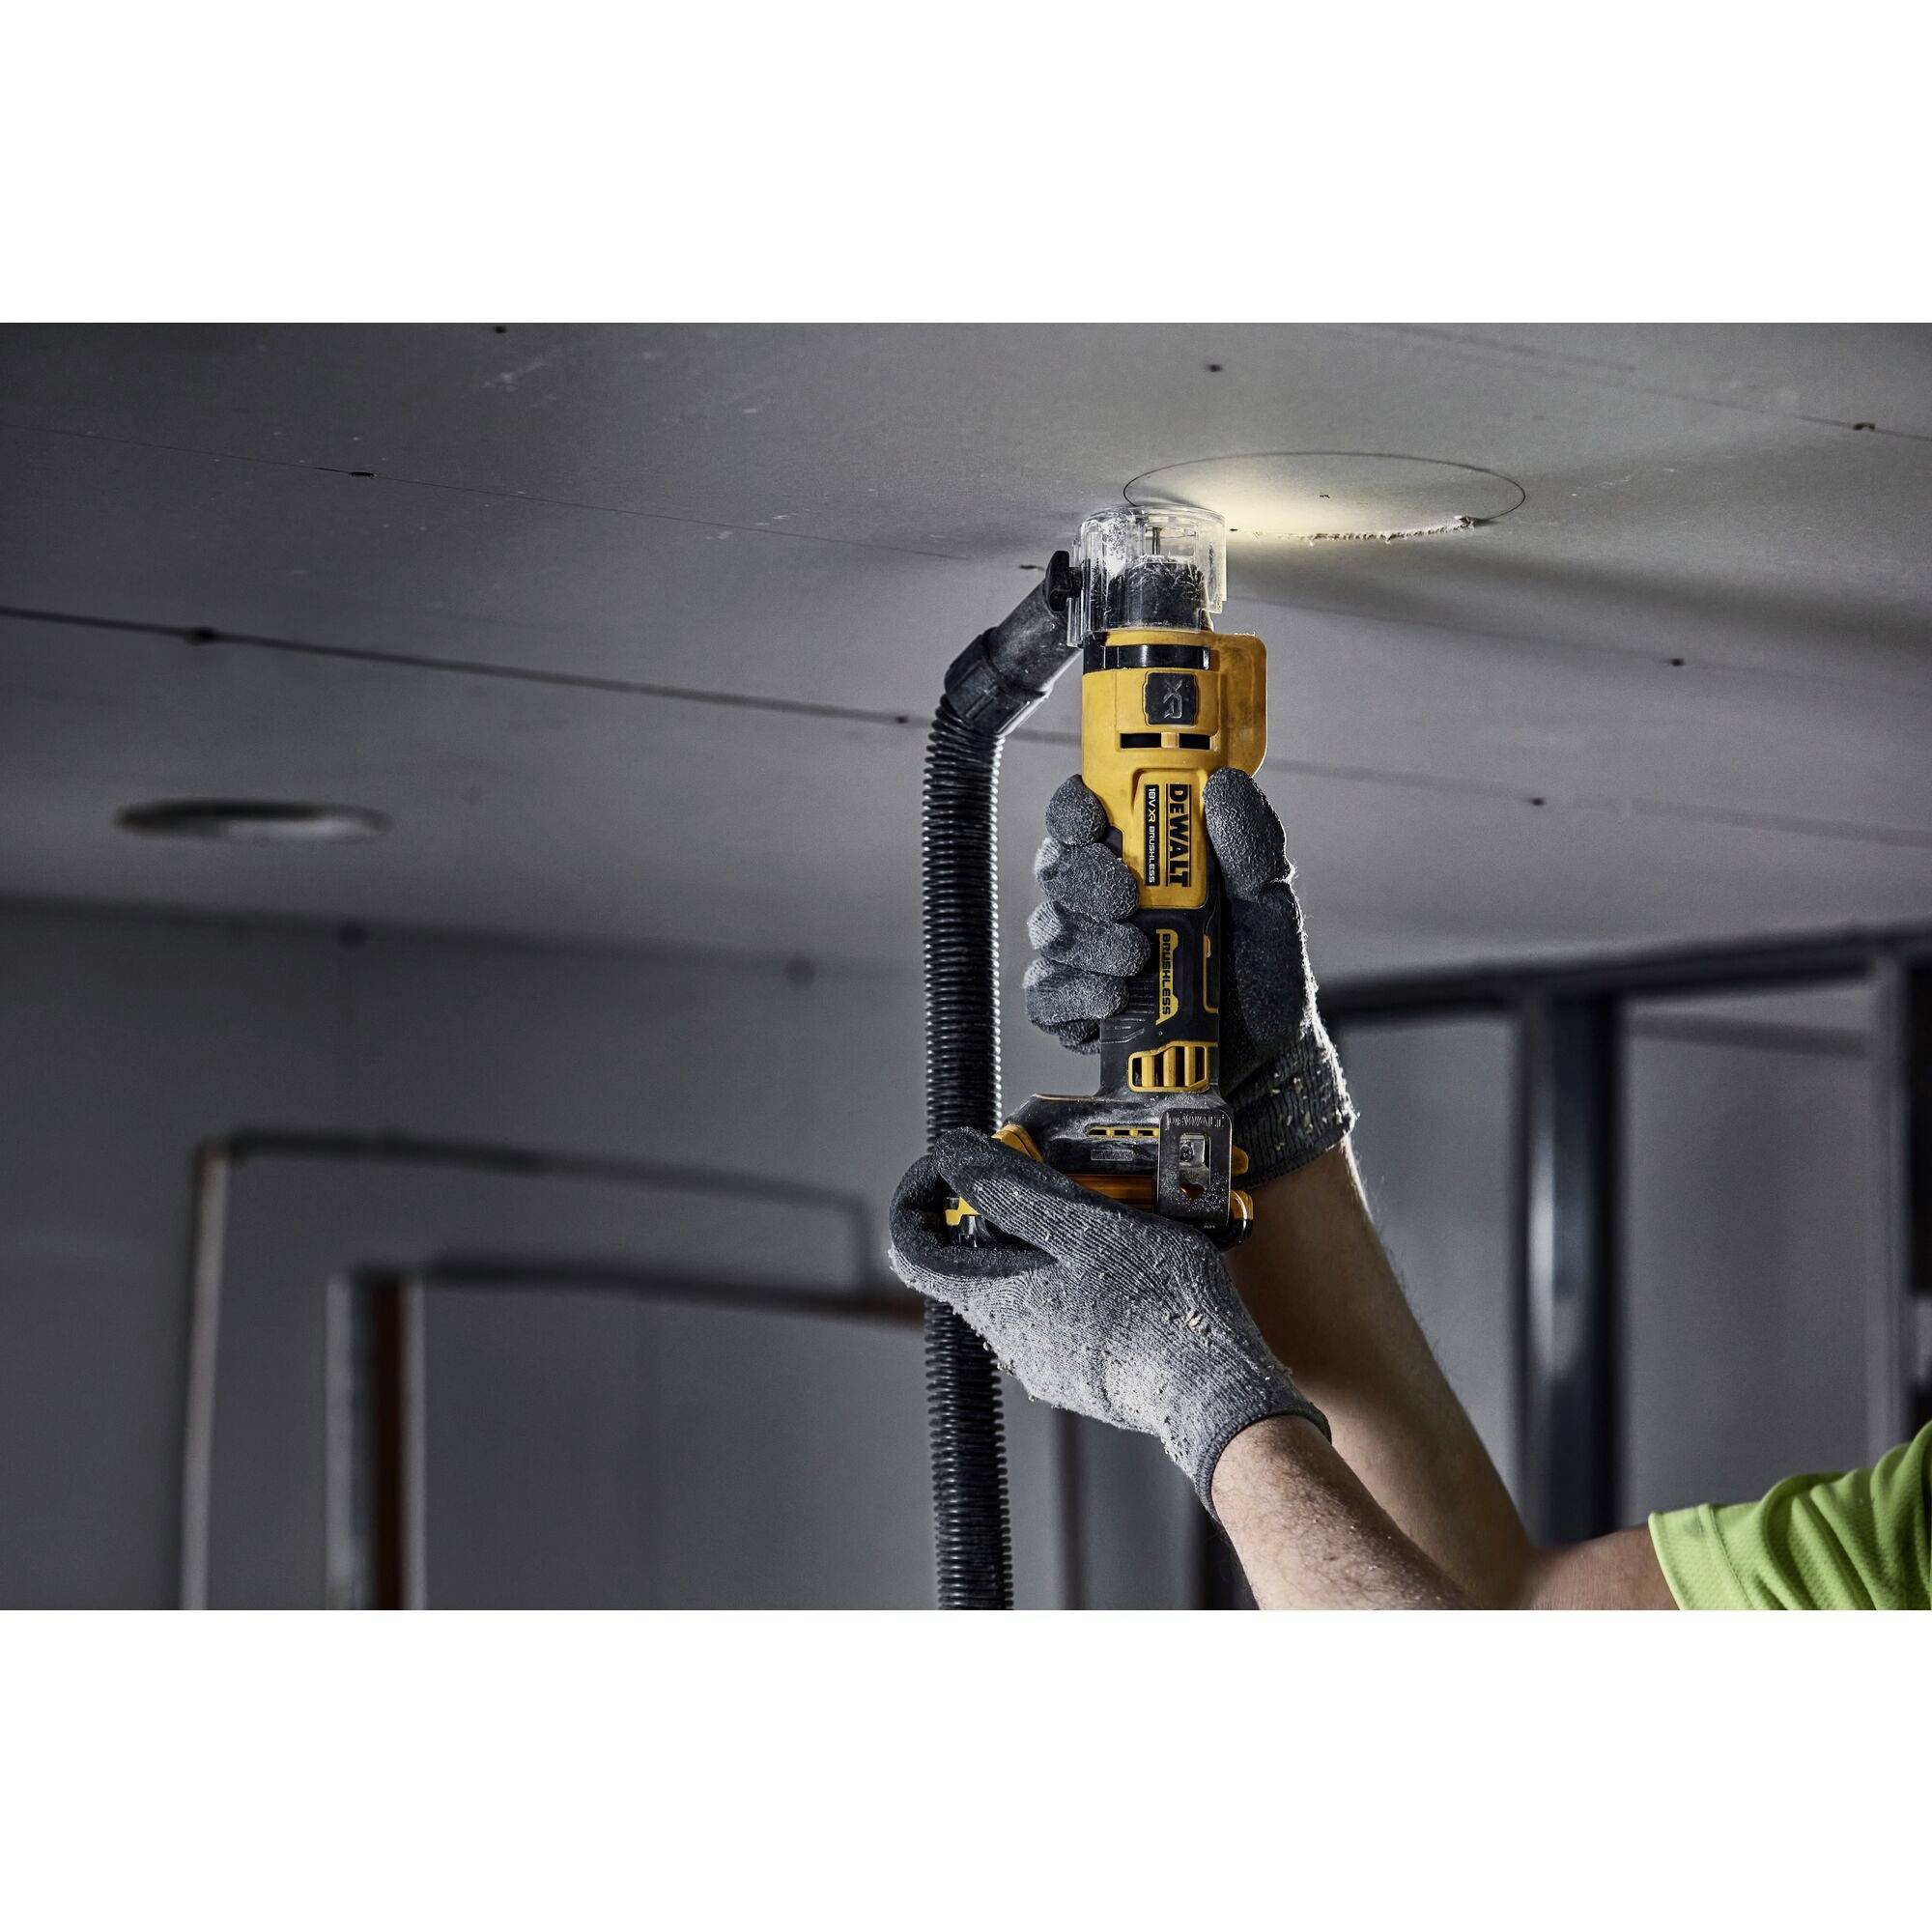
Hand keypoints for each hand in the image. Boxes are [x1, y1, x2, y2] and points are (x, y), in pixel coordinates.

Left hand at [888, 1129, 1327, 1508]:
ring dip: (1053, 1240)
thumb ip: (1016, 1193)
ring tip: (1111, 1213)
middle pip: (977, 1260)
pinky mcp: (1084, 1372)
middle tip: (1059, 1176)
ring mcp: (1048, 1361)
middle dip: (1008, 1208)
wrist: (1217, 1389)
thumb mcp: (1087, 1228)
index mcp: (997, 1301)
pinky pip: (1064, 1311)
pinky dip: (1081, 1275)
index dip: (922, 1200)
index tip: (956, 1169)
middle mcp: (1011, 1340)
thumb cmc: (1158, 1308)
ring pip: (1026, 1283)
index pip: (915, 1251)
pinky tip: (1130, 1260)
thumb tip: (956, 1159)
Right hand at [1022, 767, 1355, 1185]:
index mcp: (1141, 865)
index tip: (1094, 819)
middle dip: (1084, 879)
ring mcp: (1085, 960)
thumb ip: (1251, 848)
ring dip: (1088, 941)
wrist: (1264, 1065)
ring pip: (1050, 931)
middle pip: (1056, 868)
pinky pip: (1044, 998)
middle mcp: (1103, 906)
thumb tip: (1225, 786)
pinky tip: (1110, 1001)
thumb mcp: (1270, 909)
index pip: (1084, 817)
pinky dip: (1072, 996)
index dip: (1075, 810)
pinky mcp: (1075, 1014)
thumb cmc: (1261, 981)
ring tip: (1136, 960)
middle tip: (1126, 901)